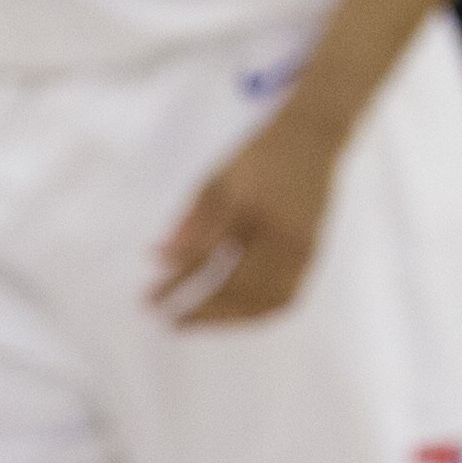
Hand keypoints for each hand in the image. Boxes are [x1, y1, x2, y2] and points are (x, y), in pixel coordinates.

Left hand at [152, 112, 342, 325]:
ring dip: (225, 318)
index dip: (174, 281)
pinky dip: (255, 313)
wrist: (312, 140)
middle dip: (196, 310)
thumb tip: (157, 260)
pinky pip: (284, 298)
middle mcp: (279, 233)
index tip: (148, 298)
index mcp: (250, 206)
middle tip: (163, 319)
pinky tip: (230, 315)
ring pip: (261, 301)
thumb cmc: (258, 156)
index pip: (205, 257)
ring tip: (192, 322)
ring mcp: (300, 248)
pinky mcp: (312, 256)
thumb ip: (190, 220)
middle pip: (234, 286)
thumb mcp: (216, 178)